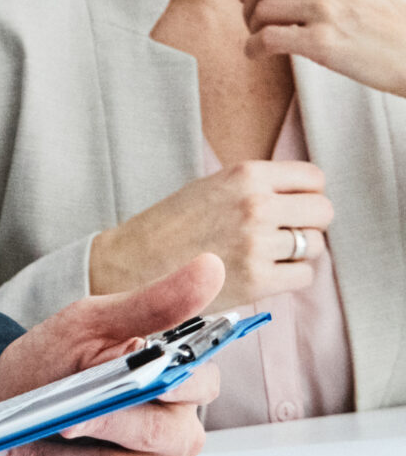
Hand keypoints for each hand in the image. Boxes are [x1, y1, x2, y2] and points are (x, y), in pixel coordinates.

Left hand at [0, 254, 223, 455]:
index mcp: (179, 384)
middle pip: (156, 434)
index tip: (108, 372)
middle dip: (89, 423)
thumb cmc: (50, 371)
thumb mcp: (87, 325)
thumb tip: (209, 268)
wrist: (4, 423)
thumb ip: (148, 305)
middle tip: (44, 415)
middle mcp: (179, 435)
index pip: (197, 382)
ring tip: (7, 447)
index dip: (153, 380)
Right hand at [88, 163, 330, 309]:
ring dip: (297, 252)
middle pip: (323, 212)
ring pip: (315, 246)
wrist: (132, 263)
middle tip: (282, 232)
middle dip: (307, 223)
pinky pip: (304, 276)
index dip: (305, 193)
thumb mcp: (211, 186)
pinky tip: (262, 272)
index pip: (313, 178)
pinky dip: (289, 277)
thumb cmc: (170, 226)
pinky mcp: (258, 280)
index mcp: (245, 175)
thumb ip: (257, 186)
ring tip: (265, 254)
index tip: (292, 204)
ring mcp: (258, 244)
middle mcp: (256, 206)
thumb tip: (303, 195)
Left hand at [243, 0, 405, 96]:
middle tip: (251, 20)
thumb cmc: (396, 18)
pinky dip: (252, 48)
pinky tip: (256, 54)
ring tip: (259, 38)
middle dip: (247, 3)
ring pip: (260, 10)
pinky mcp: (322, 42)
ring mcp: (325, 8)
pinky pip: (266, 39)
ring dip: (251, 27)